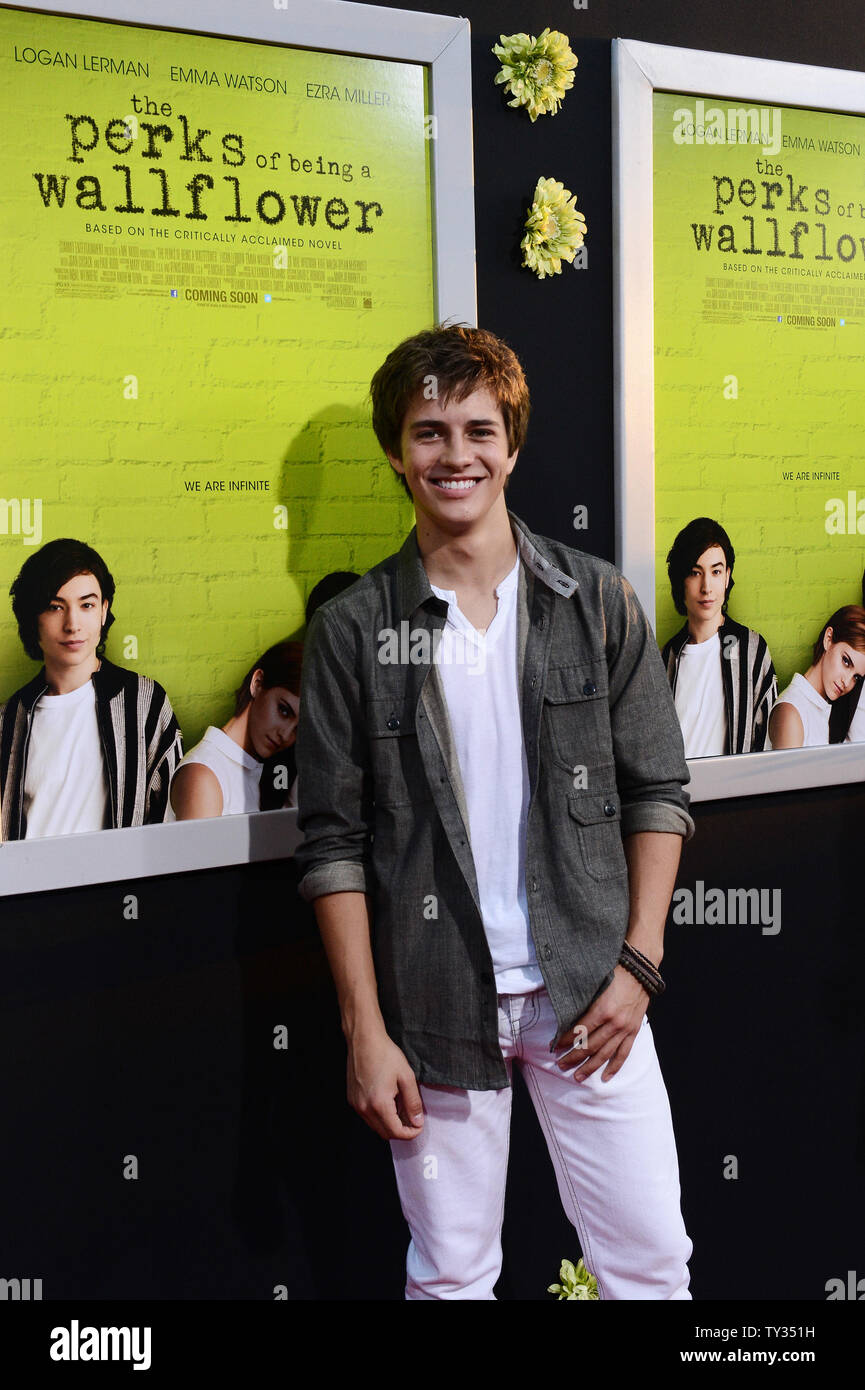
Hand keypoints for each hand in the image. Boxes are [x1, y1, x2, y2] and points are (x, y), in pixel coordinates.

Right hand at [347, 1027, 423, 1140]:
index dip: (411, 1133)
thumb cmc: (385, 1054)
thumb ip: (413, 1102)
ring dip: (390, 1124)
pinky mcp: (352, 1100)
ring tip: (400, 1107)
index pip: (396, 1133)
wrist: (364, 1040)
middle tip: (412, 1119)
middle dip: (401, 1131)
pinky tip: (388, 1101)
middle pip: (385, 1134)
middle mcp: (364, 1109)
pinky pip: (367, 1117)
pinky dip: (379, 1116)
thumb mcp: (406, 1077)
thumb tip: (418, 1122)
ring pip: (375, 1127)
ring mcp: (356, 1105)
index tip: (419, 1126)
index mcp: (379, 1105)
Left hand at [553, 966, 648, 1083]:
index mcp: (602, 1010)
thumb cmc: (614, 973)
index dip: (565, 1040)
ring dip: (590, 1067)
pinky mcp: (633, 1031)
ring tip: (577, 1077)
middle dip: (573, 1057)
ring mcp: (625, 1029)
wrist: (641, 969)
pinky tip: (605, 1077)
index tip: (554, 1046)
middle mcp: (614, 1023)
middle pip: (590, 1046)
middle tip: (561, 1065)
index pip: (579, 1031)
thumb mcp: (596, 985)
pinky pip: (623, 1053)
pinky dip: (614, 1067)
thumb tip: (566, 1016)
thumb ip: (584, 1002)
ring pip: (605, 1054)